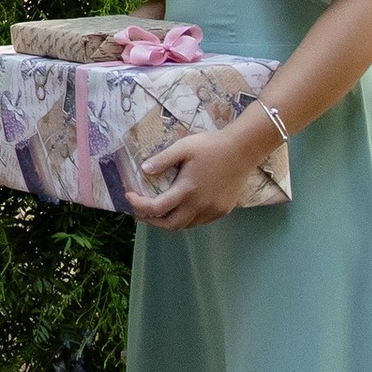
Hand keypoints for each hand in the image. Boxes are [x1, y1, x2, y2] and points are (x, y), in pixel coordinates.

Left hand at [132, 119, 268, 229]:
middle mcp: (200, 205)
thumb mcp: (183, 147)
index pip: (157, 208)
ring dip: (170, 221)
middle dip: (151, 221)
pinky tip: (182, 208)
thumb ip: (163, 160)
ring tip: (159, 210)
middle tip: (140, 212)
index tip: (129, 197)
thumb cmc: (211, 146)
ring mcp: (213, 210)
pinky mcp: (223, 210)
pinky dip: (187, 219)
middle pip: (170, 225)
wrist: (242, 150)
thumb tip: (144, 170)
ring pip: (186, 226)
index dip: (139, 206)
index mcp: (187, 190)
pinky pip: (200, 221)